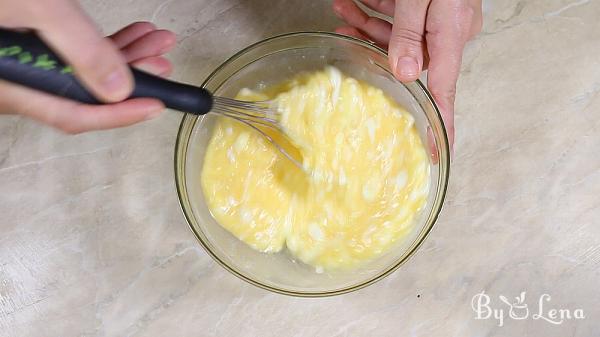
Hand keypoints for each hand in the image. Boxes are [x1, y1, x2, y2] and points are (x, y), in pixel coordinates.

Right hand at [0, 0, 175, 132]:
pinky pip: (66, 55)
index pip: (74, 114)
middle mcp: (16, 83)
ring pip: (80, 74)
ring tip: (153, 42)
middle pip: (83, 94)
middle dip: (130, 78)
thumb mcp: (36, 8)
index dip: (119, 115)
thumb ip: (78, 47)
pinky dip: (97, 46)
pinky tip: (125, 36)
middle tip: (162, 62)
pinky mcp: (24, 49)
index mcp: (12, 85)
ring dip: (120, 58)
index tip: (156, 105)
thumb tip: (117, 87)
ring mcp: (21, 68)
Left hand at [333, 0, 482, 146]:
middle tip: (344, 29)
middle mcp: (451, 31)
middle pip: (407, 56)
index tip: (436, 152)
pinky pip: (407, 17)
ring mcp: (445, 19)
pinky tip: (359, 2)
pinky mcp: (438, 6)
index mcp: (452, 33)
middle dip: (371, 44)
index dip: (439, 123)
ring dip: (370, 23)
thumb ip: (408, 33)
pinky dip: (382, 10)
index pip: (444, 91)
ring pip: (401, 35)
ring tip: (344, 9)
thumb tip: (403, 74)